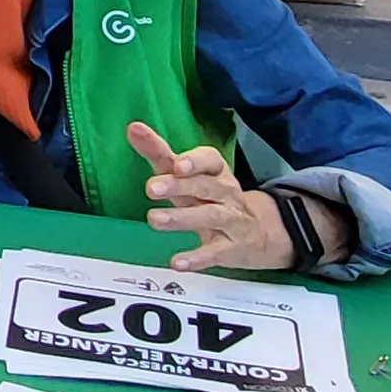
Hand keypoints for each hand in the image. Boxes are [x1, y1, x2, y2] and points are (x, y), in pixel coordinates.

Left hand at [130, 122, 291, 271]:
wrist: (257, 231)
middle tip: (151, 188)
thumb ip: (160, 153)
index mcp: (215, 172)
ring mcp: (230, 221)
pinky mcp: (229, 249)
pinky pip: (214, 253)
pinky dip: (196, 259)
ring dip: (181, 218)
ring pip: (209, 217)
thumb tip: (133, 128)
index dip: (194, 161)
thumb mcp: (187, 175)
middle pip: (206, 187)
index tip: (176, 163)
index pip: (210, 160)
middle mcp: (225, 193)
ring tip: (154, 220)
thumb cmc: (211, 197)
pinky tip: (177, 262)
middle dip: (179, 186)